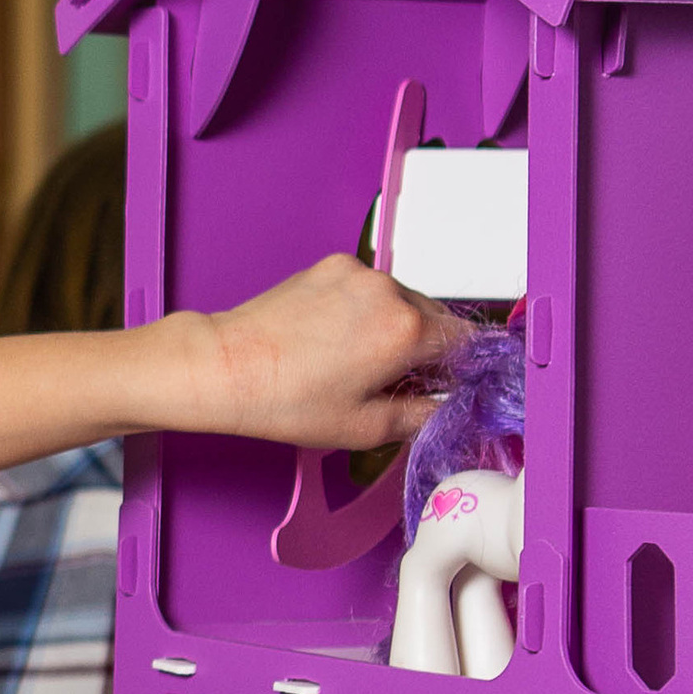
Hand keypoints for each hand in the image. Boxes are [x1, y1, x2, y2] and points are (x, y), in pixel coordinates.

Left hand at [186, 252, 462, 453]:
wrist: (226, 367)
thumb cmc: (284, 399)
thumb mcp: (364, 427)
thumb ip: (422, 418)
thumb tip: (447, 408)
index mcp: (406, 331)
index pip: (467, 341)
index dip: (459, 367)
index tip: (444, 383)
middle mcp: (388, 291)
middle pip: (436, 318)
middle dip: (425, 349)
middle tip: (391, 381)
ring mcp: (359, 274)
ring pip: (403, 301)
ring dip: (394, 327)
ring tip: (354, 361)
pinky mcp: (333, 266)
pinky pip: (369, 288)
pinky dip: (365, 309)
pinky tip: (334, 338)